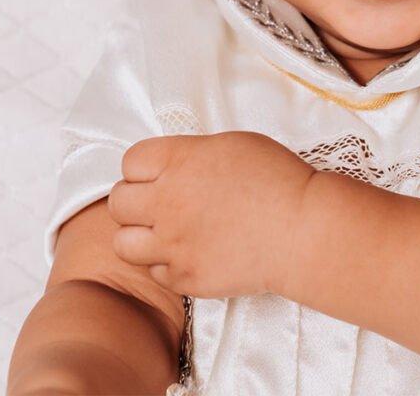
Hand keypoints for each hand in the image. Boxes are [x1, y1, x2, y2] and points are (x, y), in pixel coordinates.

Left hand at [107, 132, 315, 298]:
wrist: (301, 229)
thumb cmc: (277, 179)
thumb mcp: (231, 144)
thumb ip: (191, 154)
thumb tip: (174, 165)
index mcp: (178, 161)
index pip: (130, 162)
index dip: (144, 168)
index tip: (158, 174)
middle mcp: (167, 201)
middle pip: (118, 202)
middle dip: (135, 201)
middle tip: (158, 203)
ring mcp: (172, 243)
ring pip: (123, 243)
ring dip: (140, 236)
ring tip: (164, 233)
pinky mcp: (185, 277)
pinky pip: (155, 272)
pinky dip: (168, 264)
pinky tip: (191, 253)